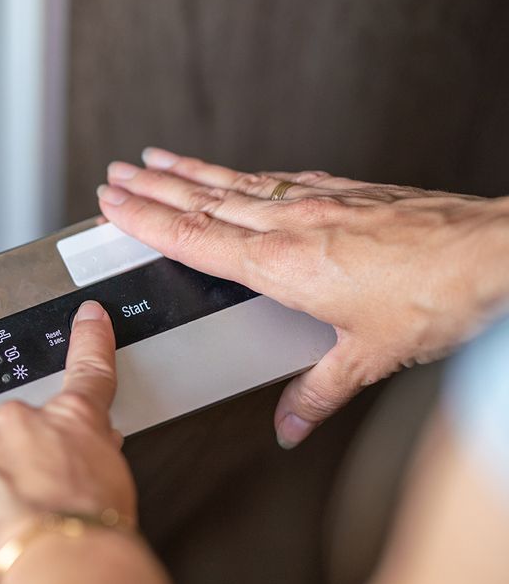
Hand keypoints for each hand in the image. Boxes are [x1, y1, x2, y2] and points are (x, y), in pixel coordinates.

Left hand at [0, 301, 135, 583]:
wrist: (59, 562)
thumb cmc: (92, 534)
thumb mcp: (116, 487)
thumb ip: (93, 460)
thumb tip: (87, 457)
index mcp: (69, 420)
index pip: (85, 371)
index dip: (88, 340)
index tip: (88, 317)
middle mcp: (16, 423)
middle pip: (13, 439)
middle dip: (19, 470)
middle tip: (37, 512)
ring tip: (11, 537)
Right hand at [98, 147, 508, 447]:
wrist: (493, 254)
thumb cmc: (437, 298)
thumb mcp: (369, 358)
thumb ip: (318, 391)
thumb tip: (290, 424)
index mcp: (281, 265)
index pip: (194, 237)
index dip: (146, 220)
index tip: (112, 203)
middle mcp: (292, 225)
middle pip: (203, 200)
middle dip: (152, 186)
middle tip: (116, 173)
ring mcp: (319, 202)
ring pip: (236, 183)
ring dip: (189, 171)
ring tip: (156, 158)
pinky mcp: (346, 192)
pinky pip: (277, 179)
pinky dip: (244, 174)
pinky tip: (240, 173)